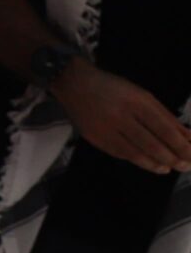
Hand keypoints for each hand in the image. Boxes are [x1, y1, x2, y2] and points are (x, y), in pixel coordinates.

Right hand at [55, 62, 190, 174]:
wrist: (73, 82)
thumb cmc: (112, 87)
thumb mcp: (142, 95)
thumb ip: (165, 116)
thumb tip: (187, 136)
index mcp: (136, 101)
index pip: (164, 128)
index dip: (181, 145)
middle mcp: (121, 115)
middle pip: (151, 143)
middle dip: (171, 158)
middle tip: (185, 167)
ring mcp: (105, 128)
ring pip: (135, 153)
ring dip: (155, 164)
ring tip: (167, 169)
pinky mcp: (94, 137)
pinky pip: (119, 153)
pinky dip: (136, 160)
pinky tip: (147, 163)